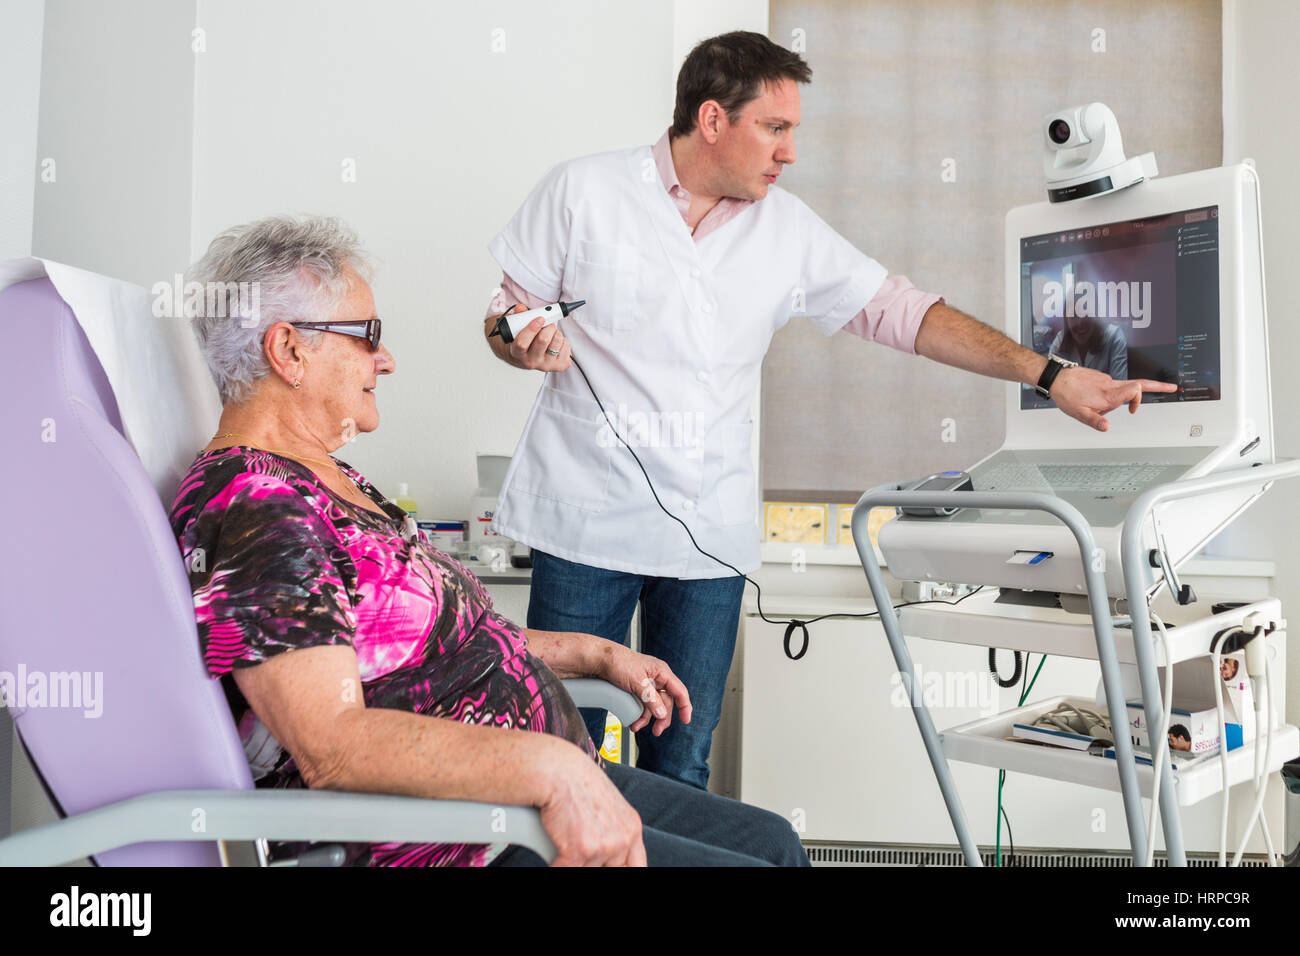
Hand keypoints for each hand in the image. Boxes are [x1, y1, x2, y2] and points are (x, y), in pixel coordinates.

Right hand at [498, 304, 572, 371]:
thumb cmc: (527, 341)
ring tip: (551, 332)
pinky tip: (556, 341)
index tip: (540, 318)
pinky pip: (566, 346)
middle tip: (547, 322)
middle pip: (543, 340)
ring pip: (557, 341)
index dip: (531, 329)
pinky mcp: (559, 366)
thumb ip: (519, 317)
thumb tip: (521, 308)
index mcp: (517, 352)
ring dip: (556, 332)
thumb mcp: (518, 329)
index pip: (522, 343)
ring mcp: (546, 365)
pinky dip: (564, 340)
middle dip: (548, 326)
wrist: (531, 357)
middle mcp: (531, 361)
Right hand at [539, 743, 645, 866]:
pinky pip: (564, 870)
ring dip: (572, 861)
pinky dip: (555, 864)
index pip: (637, 867)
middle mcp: (623, 838)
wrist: (558, 771)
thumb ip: (615, 832)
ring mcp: (604, 846)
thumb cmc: (577, 784)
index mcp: (632, 829)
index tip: (610, 866)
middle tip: (581, 852)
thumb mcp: (609, 807)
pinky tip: (553, 855)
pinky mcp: (580, 850)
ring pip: (585, 870)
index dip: (621, 869)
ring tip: (565, 840)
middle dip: (592, 863)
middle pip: (611, 870)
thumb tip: (608, 857)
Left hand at [595, 644, 690, 736]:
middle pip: (666, 702)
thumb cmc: (619, 663)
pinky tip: (632, 721)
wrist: (600, 659)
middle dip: (662, 718)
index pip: (679, 691)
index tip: (685, 720)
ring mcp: (646, 684)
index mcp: (662, 672)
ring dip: (647, 718)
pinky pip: (642, 704)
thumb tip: (662, 714)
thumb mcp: (637, 683)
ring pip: (653, 706)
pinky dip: (638, 714)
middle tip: (657, 731)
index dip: (685, 707)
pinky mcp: (637, 688)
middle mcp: (656, 678)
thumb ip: (651, 699)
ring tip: (636, 727)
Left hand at [1048, 367, 1177, 430]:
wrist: (1056, 378)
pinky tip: (1091, 398)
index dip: (1139, 399)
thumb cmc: (1067, 395)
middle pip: (1139, 383)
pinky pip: (1112, 386)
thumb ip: (1095, 421)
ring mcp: (1107, 380)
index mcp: (1108, 394)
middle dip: (1157, 386)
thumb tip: (1107, 428)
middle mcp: (1110, 385)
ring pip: (1123, 388)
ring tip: (1092, 404)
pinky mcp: (1102, 378)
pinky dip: (1109, 394)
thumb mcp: (1079, 414)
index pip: (1135, 390)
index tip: (1133, 410)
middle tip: (1172, 387)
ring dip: (1120, 398)